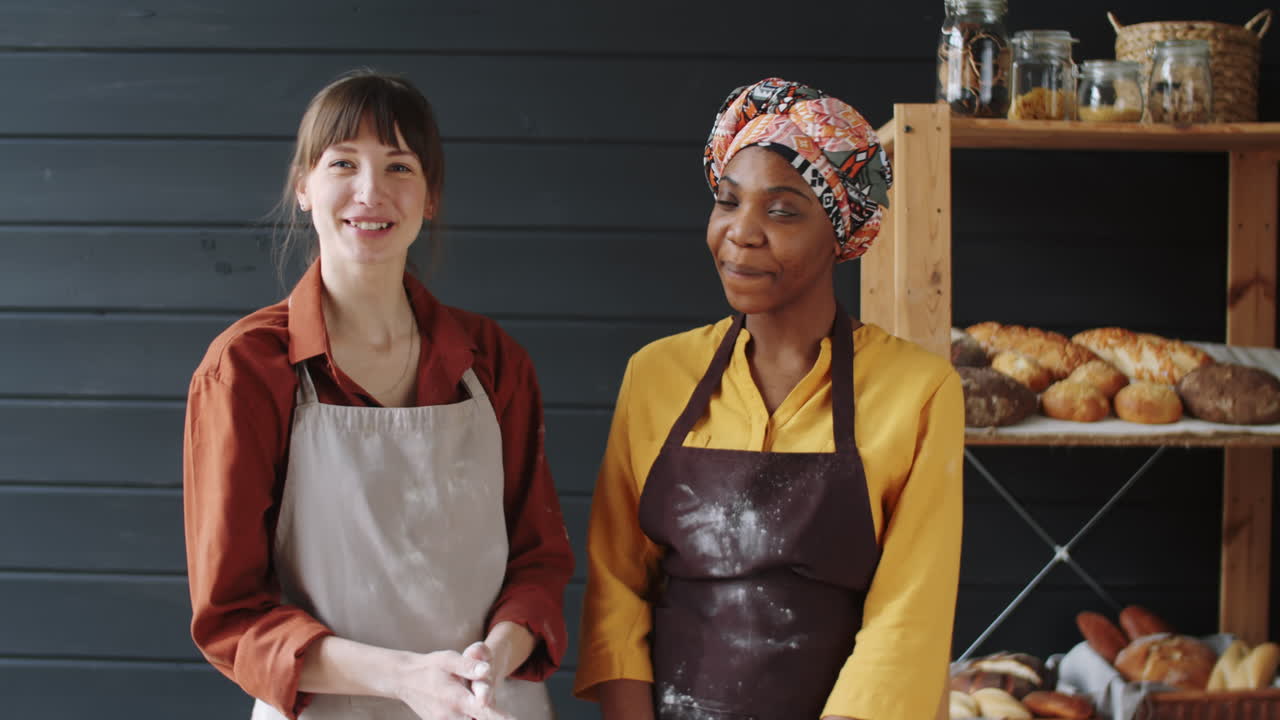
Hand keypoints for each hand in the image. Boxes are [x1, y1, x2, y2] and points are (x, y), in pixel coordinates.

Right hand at [393, 649, 514, 719]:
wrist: (403, 679)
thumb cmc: (429, 667)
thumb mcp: (448, 659)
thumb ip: (468, 666)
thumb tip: (486, 670)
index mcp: (457, 699)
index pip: (485, 712)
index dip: (501, 718)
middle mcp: (451, 716)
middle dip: (492, 718)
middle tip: (506, 716)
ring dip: (479, 717)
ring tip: (491, 712)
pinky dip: (469, 719)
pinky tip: (473, 712)